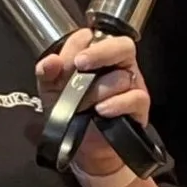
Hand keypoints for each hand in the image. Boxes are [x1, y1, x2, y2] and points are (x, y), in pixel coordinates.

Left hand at [36, 27, 149, 175]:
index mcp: (96, 56)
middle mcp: (117, 66)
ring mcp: (131, 85)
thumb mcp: (50, 92)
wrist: (82, 149)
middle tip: (81, 64)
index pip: (94, 37)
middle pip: (122, 45)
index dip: (80, 45)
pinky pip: (134, 98)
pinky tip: (101, 111)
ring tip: (84, 105)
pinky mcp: (139, 106)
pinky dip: (116, 104)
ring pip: (122, 77)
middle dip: (100, 53)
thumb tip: (50, 62)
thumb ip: (46, 73)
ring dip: (98, 91)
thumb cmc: (70, 115)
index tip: (68, 60)